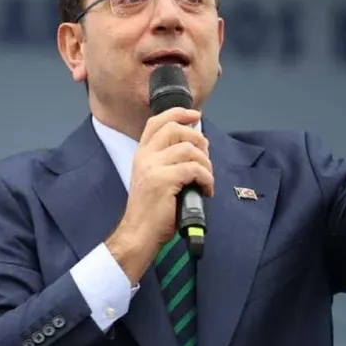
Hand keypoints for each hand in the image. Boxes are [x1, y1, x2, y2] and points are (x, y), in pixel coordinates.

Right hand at [106, 108, 212, 282]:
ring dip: (206, 163)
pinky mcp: (164, 180)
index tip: (194, 115)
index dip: (178, 113)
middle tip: (205, 156)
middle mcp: (145, 157)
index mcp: (141, 154)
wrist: (139, 232)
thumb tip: (194, 145)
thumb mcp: (153, 178)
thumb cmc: (151, 209)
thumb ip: (166, 160)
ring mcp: (153, 168)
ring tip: (206, 179)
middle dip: (197, 138)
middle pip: (175, 129)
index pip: (157, 122)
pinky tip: (205, 190)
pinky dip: (206, 178)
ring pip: (189, 149)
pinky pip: (194, 169)